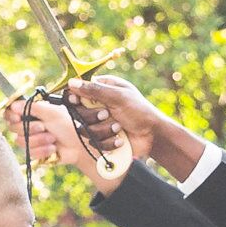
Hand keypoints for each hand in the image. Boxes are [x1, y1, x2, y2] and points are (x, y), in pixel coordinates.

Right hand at [7, 93, 102, 180]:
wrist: (80, 145)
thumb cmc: (69, 124)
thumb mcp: (51, 112)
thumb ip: (31, 107)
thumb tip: (13, 105)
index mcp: (31, 112)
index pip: (10, 112)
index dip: (11, 115)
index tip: (18, 117)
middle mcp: (28, 125)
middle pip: (13, 128)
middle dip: (30, 128)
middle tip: (44, 127)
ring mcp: (31, 140)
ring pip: (21, 141)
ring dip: (38, 140)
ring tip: (53, 138)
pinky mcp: (35, 153)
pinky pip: (29, 153)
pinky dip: (42, 150)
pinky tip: (53, 148)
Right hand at [64, 76, 203, 186]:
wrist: (153, 135)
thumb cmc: (139, 111)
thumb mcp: (118, 97)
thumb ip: (94, 90)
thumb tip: (72, 83)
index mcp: (101, 90)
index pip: (77, 91)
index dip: (74, 97)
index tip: (76, 101)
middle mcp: (97, 106)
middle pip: (77, 112)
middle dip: (93, 117)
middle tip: (107, 114)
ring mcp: (99, 123)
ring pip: (85, 130)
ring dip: (104, 130)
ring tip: (118, 127)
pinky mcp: (102, 139)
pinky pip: (95, 143)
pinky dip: (109, 142)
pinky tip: (121, 139)